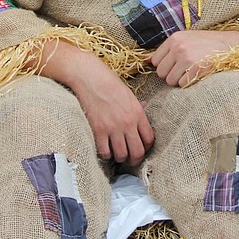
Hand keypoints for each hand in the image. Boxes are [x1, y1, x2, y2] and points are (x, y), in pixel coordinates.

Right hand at [35, 40, 153, 164]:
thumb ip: (137, 106)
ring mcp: (113, 128)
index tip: (141, 148)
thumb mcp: (129, 94)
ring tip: (117, 154)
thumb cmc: (109, 83)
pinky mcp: (98, 130)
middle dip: (135, 159)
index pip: (149, 139)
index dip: (147, 147)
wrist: (90, 78)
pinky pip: (105, 152)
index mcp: (138, 113)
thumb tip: (145, 108)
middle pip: (137, 152)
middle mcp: (128, 123)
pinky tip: (105, 150)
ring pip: (121, 155)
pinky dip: (105, 154)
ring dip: (120, 157)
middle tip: (131, 160)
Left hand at [150, 30, 238, 86]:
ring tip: (191, 72)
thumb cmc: (207, 43)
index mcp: (174, 38)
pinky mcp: (195, 68)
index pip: (155, 61)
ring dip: (179, 80)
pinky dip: (188, 83)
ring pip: (170, 81)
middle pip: (161, 72)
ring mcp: (186, 58)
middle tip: (184, 70)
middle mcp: (178, 47)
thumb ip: (168, 49)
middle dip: (170, 74)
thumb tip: (146, 61)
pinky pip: (182, 84)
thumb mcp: (186, 39)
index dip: (164, 65)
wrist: (230, 45)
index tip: (175, 64)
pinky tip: (197, 75)